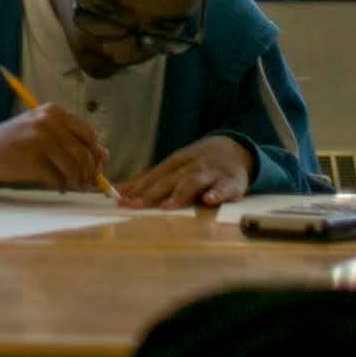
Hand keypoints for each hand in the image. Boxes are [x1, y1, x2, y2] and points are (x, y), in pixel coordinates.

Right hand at [0, 105, 109, 192]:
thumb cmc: (17, 142)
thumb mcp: (44, 133)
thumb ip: (71, 140)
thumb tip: (104, 156)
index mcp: (54, 112)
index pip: (88, 134)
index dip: (95, 154)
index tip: (96, 168)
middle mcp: (48, 122)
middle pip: (82, 151)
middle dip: (89, 171)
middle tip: (88, 183)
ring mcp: (39, 139)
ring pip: (73, 166)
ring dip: (78, 181)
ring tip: (75, 186)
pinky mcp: (31, 158)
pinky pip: (57, 177)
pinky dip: (61, 186)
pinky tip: (59, 187)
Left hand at [119, 135, 252, 209]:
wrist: (236, 149)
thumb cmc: (198, 164)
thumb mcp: (175, 168)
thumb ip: (150, 181)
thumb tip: (119, 191)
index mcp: (175, 163)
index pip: (153, 176)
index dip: (136, 188)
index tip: (120, 199)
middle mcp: (191, 167)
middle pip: (169, 180)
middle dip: (150, 193)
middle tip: (135, 206)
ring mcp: (211, 173)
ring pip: (193, 182)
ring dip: (179, 194)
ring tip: (166, 207)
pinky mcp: (232, 182)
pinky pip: (224, 188)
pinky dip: (217, 194)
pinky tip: (209, 200)